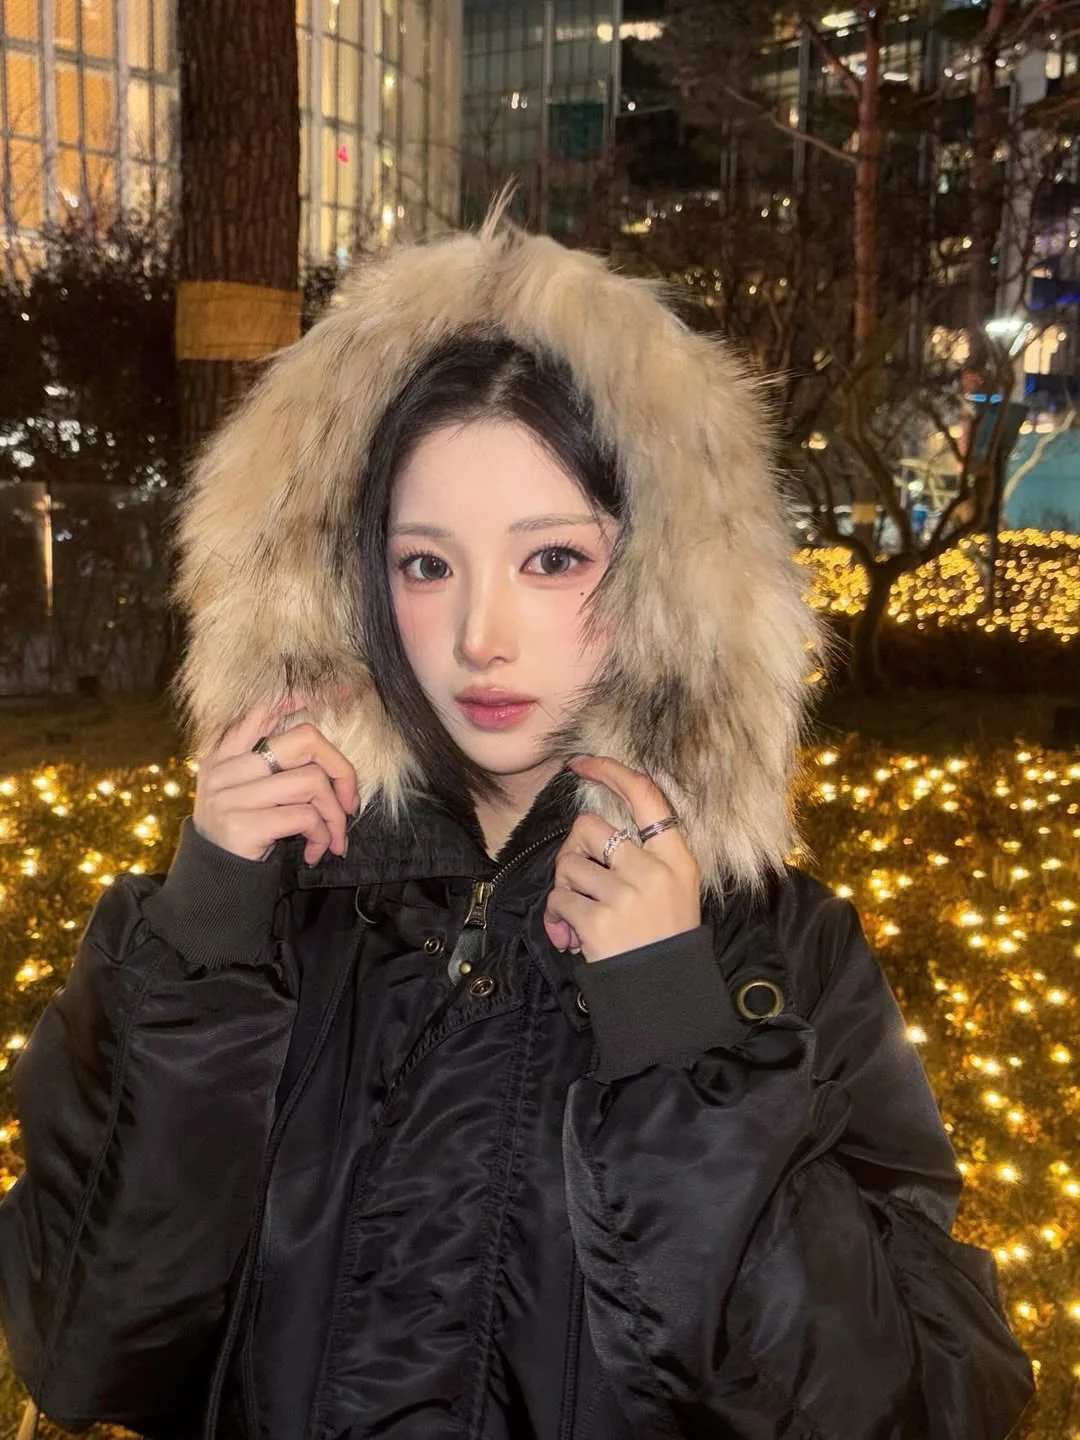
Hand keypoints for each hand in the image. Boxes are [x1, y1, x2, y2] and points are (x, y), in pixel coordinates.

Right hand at [193, 699, 358, 864]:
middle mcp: (224, 768)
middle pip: (305, 740)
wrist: (212, 882)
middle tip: (350, 802)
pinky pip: (305, 816)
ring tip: (332, 838)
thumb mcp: (247, 791)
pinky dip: (322, 835)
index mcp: (224, 752)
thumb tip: (329, 756)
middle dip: (341, 769)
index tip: (345, 691)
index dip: (305, 696)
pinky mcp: (243, 825)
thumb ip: (275, 764)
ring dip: (335, 815)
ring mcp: (231, 795)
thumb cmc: (243, 831)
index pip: (264, 708)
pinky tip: (315, 851)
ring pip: (312, 782)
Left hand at [543, 755, 700, 963]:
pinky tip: (572, 935)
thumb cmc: (663, 936)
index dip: (610, 771)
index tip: (582, 763)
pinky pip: (558, 899)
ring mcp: (626, 895)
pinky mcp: (599, 921)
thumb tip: (591, 828)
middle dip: (573, 849)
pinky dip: (557, 917)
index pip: (645, 795)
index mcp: (677, 858)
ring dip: (565, 888)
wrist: (664, 992)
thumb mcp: (675, 887)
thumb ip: (645, 853)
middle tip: (580, 878)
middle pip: (589, 826)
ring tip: (581, 914)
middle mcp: (653, 870)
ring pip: (568, 863)